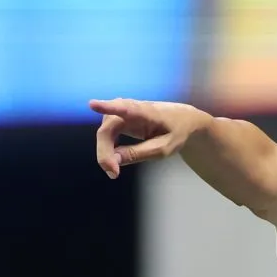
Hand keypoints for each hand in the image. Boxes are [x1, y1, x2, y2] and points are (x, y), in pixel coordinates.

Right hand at [90, 98, 212, 178]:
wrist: (184, 120)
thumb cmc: (176, 132)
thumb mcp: (164, 148)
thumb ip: (139, 153)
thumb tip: (113, 160)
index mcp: (148, 112)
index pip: (127, 108)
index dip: (109, 107)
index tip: (92, 104)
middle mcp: (131, 108)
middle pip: (108, 128)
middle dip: (105, 150)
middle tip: (112, 173)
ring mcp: (123, 113)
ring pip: (105, 131)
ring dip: (105, 151)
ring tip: (114, 170)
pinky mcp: (120, 119)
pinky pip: (107, 134)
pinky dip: (108, 149)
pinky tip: (113, 162)